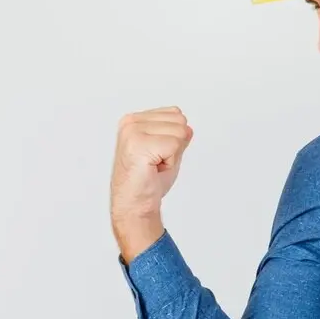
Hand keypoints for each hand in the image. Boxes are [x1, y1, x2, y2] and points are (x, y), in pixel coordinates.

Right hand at [110, 106, 193, 259]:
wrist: (135, 205)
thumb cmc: (147, 181)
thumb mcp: (168, 151)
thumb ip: (177, 135)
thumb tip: (188, 127)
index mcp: (134, 120)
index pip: (176, 113)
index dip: (175, 139)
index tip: (157, 155)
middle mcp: (131, 122)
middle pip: (180, 120)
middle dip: (176, 146)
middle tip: (156, 162)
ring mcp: (132, 132)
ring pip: (180, 132)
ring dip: (173, 154)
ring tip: (155, 165)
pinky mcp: (138, 144)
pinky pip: (175, 145)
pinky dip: (170, 161)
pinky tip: (154, 168)